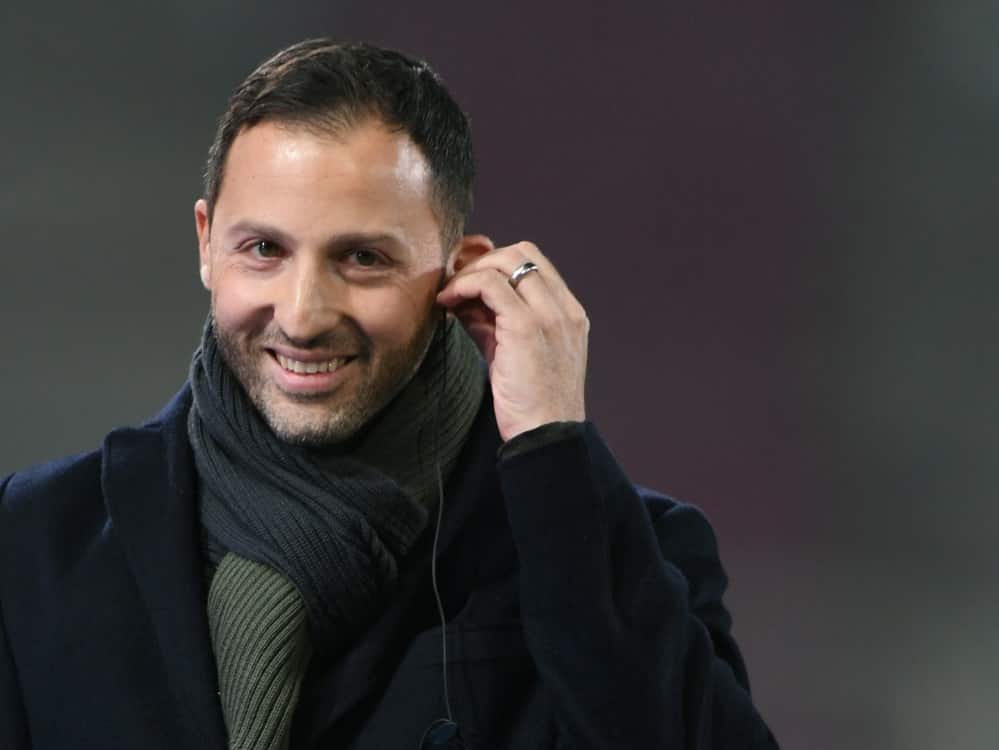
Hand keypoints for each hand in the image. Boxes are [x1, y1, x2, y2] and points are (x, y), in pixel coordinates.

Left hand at [436, 241, 588, 441]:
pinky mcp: (527, 327)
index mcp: (569, 314)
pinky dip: (463, 285)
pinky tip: (447, 303)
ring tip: (448, 294)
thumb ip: (494, 323)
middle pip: (521, 252)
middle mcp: (564, 309)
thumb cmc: (530, 404)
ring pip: (506, 261)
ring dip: (469, 271)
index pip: (534, 264)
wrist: (545, 436)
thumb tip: (462, 300)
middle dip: (483, 260)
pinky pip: (489, 284)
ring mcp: (549, 315)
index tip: (468, 281)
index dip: (497, 264)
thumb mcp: (513, 354)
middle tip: (454, 281)